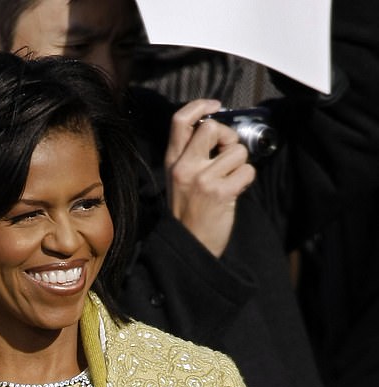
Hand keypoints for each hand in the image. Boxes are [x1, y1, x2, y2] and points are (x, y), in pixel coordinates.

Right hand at [165, 99, 255, 256]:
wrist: (189, 247)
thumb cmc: (187, 214)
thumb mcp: (177, 181)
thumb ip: (190, 155)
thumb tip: (218, 131)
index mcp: (173, 162)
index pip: (180, 121)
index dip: (200, 106)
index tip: (215, 106)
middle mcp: (185, 168)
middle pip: (212, 127)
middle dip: (228, 136)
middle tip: (227, 152)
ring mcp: (203, 180)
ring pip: (236, 150)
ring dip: (240, 163)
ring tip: (230, 180)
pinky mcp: (221, 193)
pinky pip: (247, 170)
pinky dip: (246, 179)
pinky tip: (236, 191)